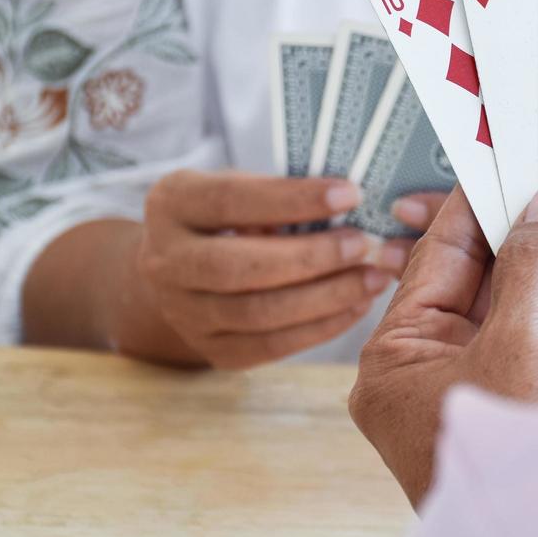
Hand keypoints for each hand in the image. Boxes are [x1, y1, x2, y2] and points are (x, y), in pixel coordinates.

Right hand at [132, 170, 412, 368]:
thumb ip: (283, 193)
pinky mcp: (211, 349)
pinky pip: (270, 346)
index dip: (293, 200)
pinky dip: (320, 327)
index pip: (232, 201)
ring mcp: (182, 312)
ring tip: (372, 277)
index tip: (350, 195)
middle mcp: (165, 261)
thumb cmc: (231, 215)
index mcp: (172, 202)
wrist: (183, 268)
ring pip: (257, 313)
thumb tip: (353, 204)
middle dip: (311, 257)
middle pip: (240, 267)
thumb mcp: (243, 187)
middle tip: (363, 245)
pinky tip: (356, 306)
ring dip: (325, 297)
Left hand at [351, 185, 537, 505]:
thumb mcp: (516, 346)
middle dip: (523, 229)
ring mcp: (483, 392)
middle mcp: (431, 374)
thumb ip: (530, 265)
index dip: (473, 202)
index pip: (435, 255)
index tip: (505, 158)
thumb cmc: (512, 468)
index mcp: (395, 359)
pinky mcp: (529, 408)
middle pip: (480, 277)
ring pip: (521, 308)